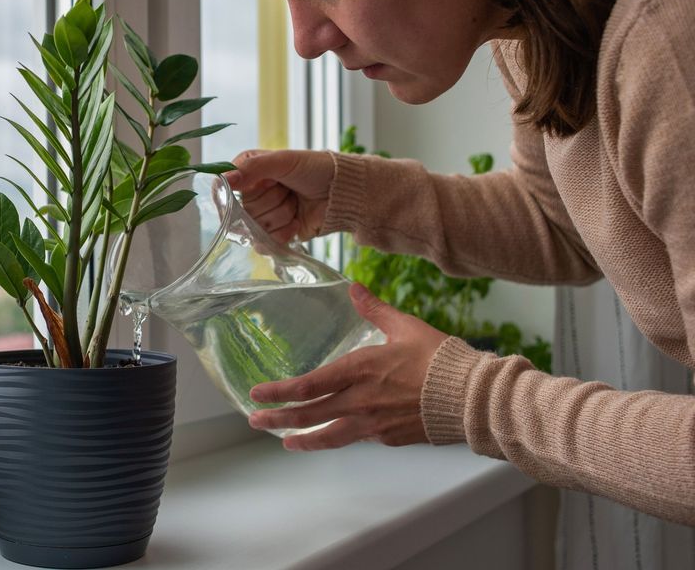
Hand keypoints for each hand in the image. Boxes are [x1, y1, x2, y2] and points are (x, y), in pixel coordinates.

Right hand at [222, 149, 334, 243]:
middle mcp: (251, 194)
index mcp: (247, 171)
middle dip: (271, 201)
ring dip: (282, 215)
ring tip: (296, 202)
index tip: (263, 185)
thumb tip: (225, 180)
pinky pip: (266, 243)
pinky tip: (297, 221)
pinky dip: (285, 233)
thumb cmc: (315, 169)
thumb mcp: (283, 160)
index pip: (223, 188)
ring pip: (256, 228)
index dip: (239, 192)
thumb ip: (252, 168)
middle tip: (289, 190)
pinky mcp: (274, 234)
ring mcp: (262, 215)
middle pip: (242, 211)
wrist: (342, 192)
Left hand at [247, 283, 447, 450]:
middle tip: (255, 420)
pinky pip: (359, 438)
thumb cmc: (441, 359)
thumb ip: (374, 309)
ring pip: (330, 436)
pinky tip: (334, 435)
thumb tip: (354, 288)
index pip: (309, 385)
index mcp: (360, 370)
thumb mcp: (405, 326)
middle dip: (279, 418)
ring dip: (303, 439)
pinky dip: (342, 437)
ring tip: (286, 442)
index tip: (257, 394)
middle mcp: (361, 401)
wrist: (473, 397)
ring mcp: (374, 423)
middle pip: (310, 415)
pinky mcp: (390, 437)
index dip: (280, 391)